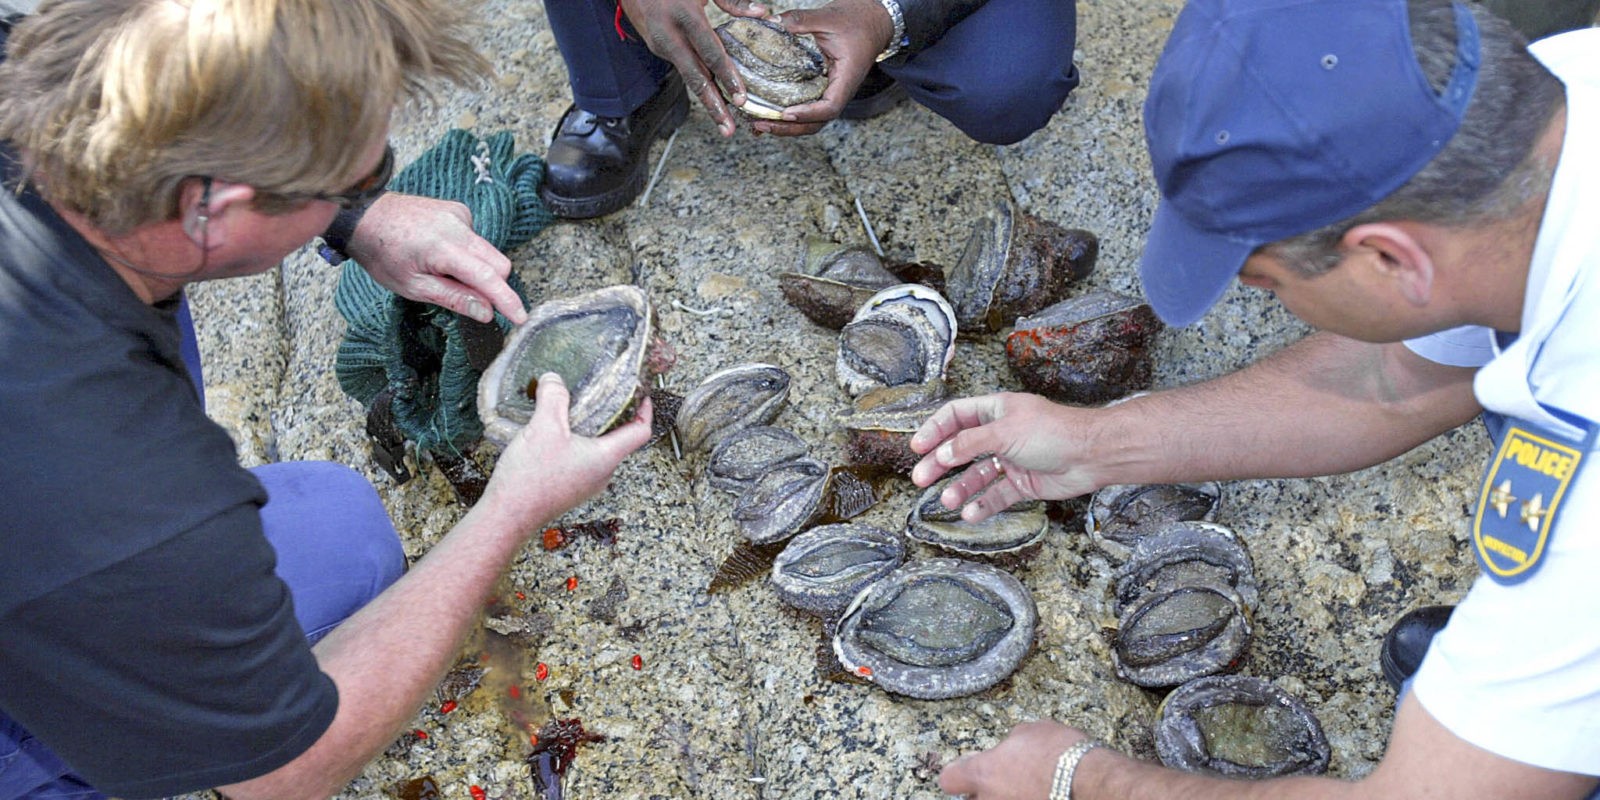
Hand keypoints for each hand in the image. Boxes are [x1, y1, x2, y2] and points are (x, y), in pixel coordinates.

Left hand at [348, 193, 526, 324]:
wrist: (364, 216)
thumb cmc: (382, 253)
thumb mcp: (412, 286)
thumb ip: (453, 298)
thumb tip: (486, 312)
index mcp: (443, 248)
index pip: (487, 277)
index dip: (506, 300)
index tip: (520, 317)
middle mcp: (457, 226)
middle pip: (498, 263)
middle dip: (493, 284)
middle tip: (470, 297)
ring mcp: (459, 214)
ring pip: (488, 251)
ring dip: (477, 267)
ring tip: (443, 269)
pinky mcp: (457, 209)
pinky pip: (475, 237)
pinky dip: (467, 251)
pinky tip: (440, 251)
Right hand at [480, 373, 652, 527]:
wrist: (508, 516)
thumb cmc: (531, 480)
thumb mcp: (544, 427)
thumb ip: (553, 397)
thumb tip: (554, 379)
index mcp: (606, 457)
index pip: (640, 432)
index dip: (645, 410)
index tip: (642, 397)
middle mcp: (601, 473)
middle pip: (618, 439)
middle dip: (610, 416)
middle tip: (599, 397)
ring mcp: (585, 484)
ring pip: (596, 450)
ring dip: (587, 430)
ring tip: (569, 413)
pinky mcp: (569, 488)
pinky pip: (579, 461)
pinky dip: (572, 444)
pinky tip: (551, 435)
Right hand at [618, 0, 769, 137]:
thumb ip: (732, 0)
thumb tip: (761, 13)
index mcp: (685, 15)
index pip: (709, 51)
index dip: (726, 76)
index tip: (740, 98)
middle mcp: (670, 35)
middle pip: (695, 76)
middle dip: (713, 105)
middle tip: (728, 129)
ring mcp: (661, 44)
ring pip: (688, 77)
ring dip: (707, 101)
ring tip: (724, 124)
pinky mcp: (657, 48)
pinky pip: (684, 68)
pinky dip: (700, 84)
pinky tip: (715, 98)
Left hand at [754, 0, 894, 135]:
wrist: (873, 20)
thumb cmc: (856, 20)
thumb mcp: (828, 17)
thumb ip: (800, 20)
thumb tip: (772, 20)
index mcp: (846, 78)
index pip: (830, 107)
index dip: (808, 114)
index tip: (786, 113)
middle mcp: (840, 91)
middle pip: (817, 122)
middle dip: (789, 128)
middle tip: (761, 124)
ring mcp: (831, 91)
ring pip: (811, 120)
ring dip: (786, 126)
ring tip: (760, 123)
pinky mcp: (823, 88)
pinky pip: (807, 107)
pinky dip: (789, 114)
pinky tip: (769, 110)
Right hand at [909, 392, 1098, 521]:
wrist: (1091, 455)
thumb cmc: (1053, 432)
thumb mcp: (1005, 431)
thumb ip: (970, 443)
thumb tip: (942, 454)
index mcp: (996, 411)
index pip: (956, 416)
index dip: (935, 430)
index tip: (917, 446)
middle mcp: (1001, 434)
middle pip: (961, 448)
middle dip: (940, 463)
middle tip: (920, 478)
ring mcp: (1012, 459)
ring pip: (977, 474)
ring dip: (960, 488)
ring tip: (946, 501)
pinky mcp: (1023, 483)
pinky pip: (997, 495)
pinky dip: (984, 505)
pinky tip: (971, 513)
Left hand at [940, 721, 1088, 799]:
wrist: (1092, 782)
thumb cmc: (1062, 753)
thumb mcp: (1032, 731)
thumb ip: (1012, 741)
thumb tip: (1013, 746)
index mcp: (983, 772)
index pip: (949, 780)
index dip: (959, 773)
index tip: (969, 769)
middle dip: (984, 792)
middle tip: (1002, 782)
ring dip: (1007, 798)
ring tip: (1026, 790)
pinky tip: (1042, 794)